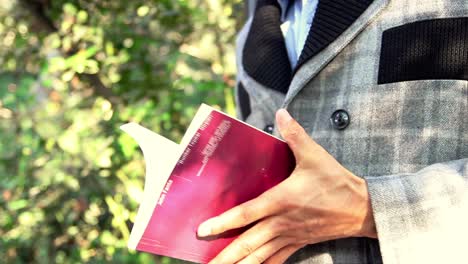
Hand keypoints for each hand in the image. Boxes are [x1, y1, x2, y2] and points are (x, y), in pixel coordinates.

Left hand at [197, 109, 376, 263]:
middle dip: (225, 255)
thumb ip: (295, 134)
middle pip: (248, 242)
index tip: (202, 230)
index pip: (246, 213)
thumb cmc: (336, 182)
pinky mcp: (299, 242)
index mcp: (282, 200)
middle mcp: (282, 221)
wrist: (362, 208)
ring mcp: (290, 235)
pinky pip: (276, 259)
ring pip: (260, 255)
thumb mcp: (315, 155)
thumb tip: (281, 112)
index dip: (223, 222)